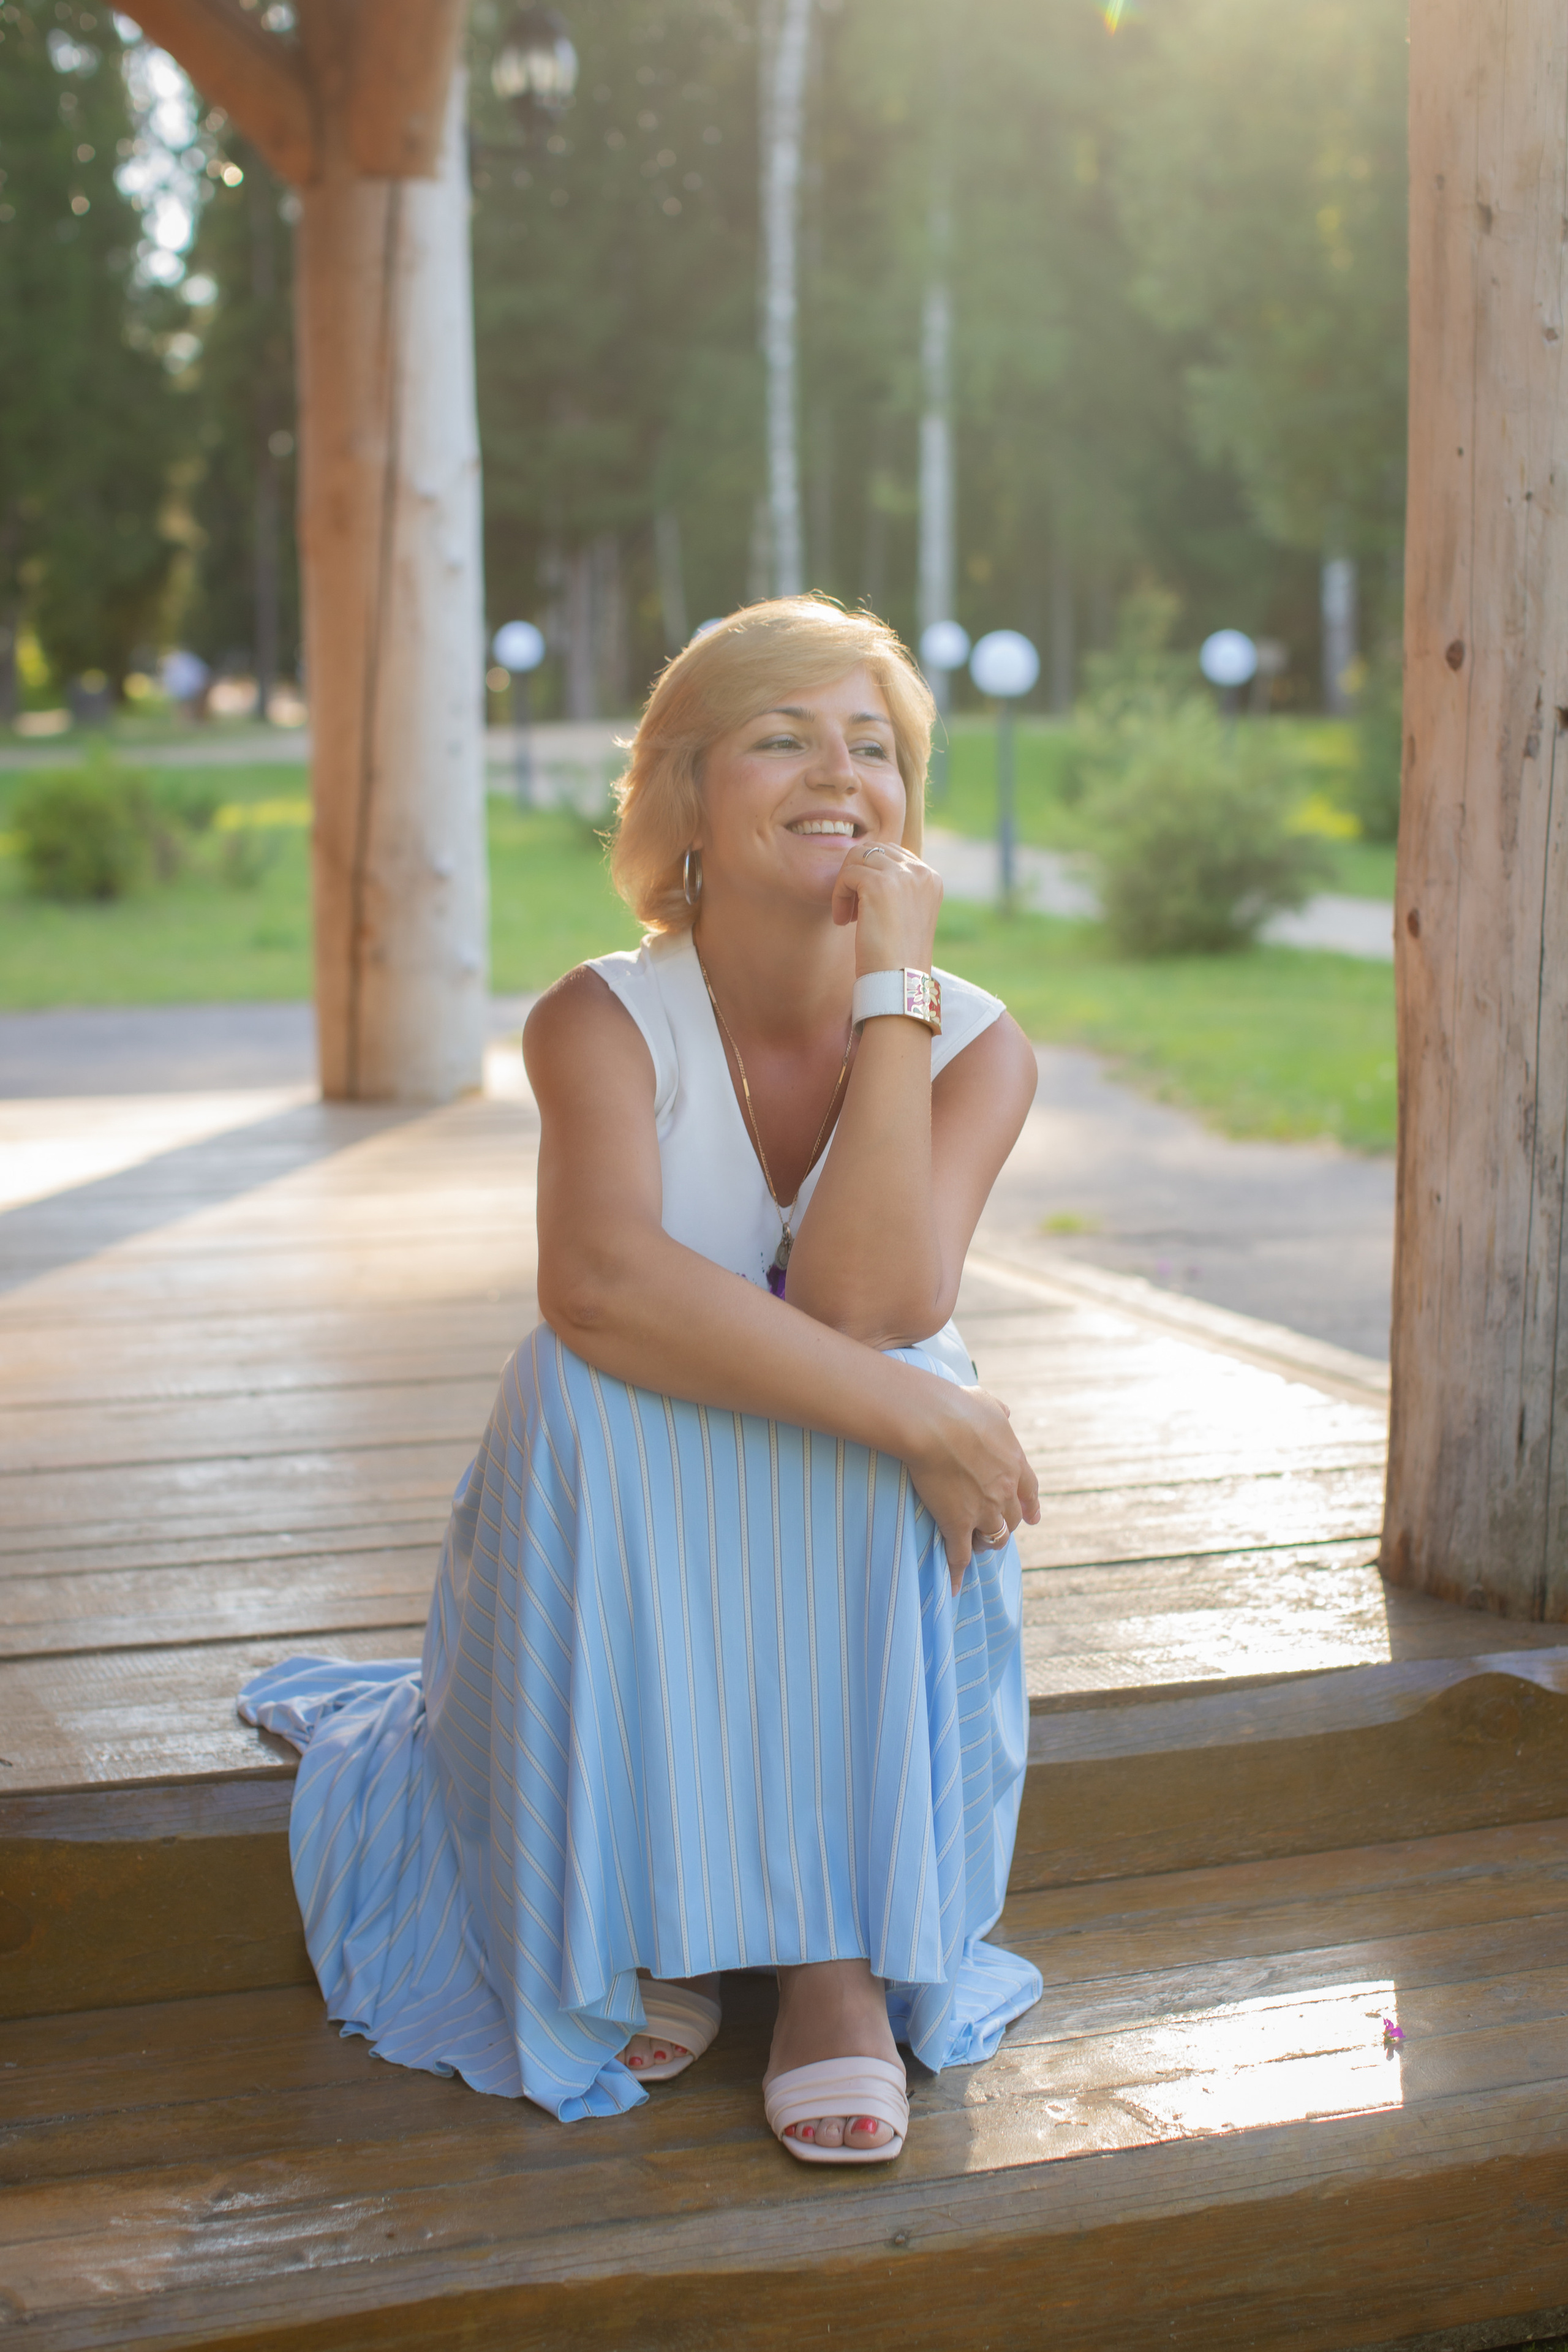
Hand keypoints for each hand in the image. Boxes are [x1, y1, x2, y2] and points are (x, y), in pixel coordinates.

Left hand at [830, 840, 941, 975]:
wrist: (900, 981)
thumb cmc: (898, 956)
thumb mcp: (906, 914)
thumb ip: (896, 887)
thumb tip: (864, 866)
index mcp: (931, 878)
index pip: (893, 853)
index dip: (871, 874)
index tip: (866, 907)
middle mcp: (921, 872)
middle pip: (874, 849)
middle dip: (857, 874)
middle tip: (853, 909)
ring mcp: (901, 876)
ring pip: (858, 857)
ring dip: (845, 884)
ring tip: (848, 915)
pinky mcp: (879, 886)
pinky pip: (847, 875)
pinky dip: (839, 896)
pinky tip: (844, 922)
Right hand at [902, 1379, 1040, 1595]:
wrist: (933, 1424)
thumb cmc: (956, 1406)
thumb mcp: (985, 1401)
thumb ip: (998, 1411)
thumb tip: (1006, 1412)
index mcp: (1015, 1463)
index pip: (1031, 1492)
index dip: (1031, 1507)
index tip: (1034, 1518)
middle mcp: (1005, 1491)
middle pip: (1012, 1520)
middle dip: (1005, 1526)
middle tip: (993, 1530)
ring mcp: (983, 1510)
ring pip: (992, 1539)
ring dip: (984, 1544)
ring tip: (973, 1547)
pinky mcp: (958, 1524)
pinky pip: (960, 1555)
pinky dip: (957, 1572)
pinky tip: (955, 1586)